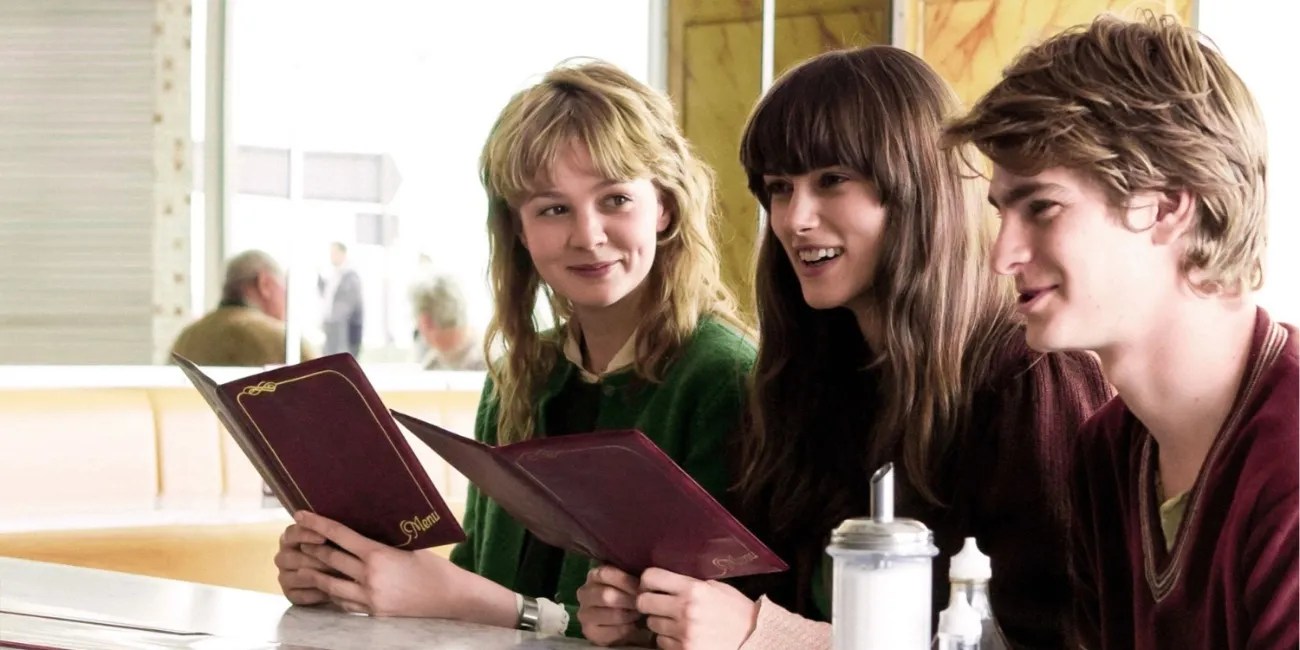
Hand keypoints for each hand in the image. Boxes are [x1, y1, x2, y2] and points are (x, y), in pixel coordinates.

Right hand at [273, 519, 331, 605]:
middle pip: (290, 557)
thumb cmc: (337, 551)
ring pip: (295, 576)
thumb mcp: (334, 539)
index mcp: (290, 538)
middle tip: (336, 561)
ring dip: (317, 575)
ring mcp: (284, 577)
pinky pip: (299, 595)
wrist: (340, 578)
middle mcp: (283, 557)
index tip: (324, 537)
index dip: (306, 534)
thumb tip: (337, 525)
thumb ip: (330, 531)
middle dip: (314, 559)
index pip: (291, 533)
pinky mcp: (289, 594)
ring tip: (338, 575)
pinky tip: (332, 591)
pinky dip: (316, 593)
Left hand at [291, 510, 469, 617]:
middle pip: (329, 559)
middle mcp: (369, 576)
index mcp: (378, 554)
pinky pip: (344, 603)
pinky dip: (334, 594)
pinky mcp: (372, 613)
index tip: (300, 514)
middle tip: (297, 539)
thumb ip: (379, 544)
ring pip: (330, 585)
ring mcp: (369, 597)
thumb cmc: (432, 568)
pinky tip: (329, 588)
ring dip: (315, 574)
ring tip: (302, 567)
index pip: (339, 534)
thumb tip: (357, 534)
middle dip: (311, 548)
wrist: (450, 597)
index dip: (317, 523)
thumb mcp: (405, 548)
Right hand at [576, 565, 654, 646]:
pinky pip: (612, 631)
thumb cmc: (625, 596)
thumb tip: (643, 579)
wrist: (620, 621)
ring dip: (629, 615)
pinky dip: (626, 629)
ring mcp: (584, 614)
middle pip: (606, 595)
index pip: (605, 574)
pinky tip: (632, 626)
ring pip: (612, 614)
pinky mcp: (589, 632)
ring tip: (638, 614)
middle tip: (642, 604)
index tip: (641, 588)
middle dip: (629, 600)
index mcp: (593, 576)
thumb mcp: (626, 582)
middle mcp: (584, 594)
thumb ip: (631, 577)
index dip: (626, 581)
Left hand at [637, 568, 758, 649]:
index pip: (651, 577)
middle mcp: (686, 610)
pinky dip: (668, 639)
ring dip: (659, 623)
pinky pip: (661, 642)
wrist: (753, 639)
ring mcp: (684, 633)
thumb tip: (664, 581)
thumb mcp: (716, 588)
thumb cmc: (736, 611)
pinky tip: (681, 635)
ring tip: (674, 621)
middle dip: (647, 602)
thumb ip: (690, 583)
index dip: (647, 581)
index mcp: (694, 589)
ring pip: (651, 624)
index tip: (650, 585)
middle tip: (656, 604)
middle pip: (644, 602)